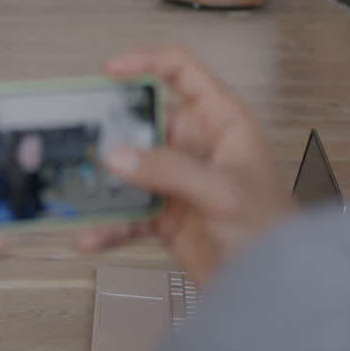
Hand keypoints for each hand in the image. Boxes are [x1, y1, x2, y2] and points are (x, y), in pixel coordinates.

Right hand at [73, 47, 293, 285]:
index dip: (144, 62)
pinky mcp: (164, 215)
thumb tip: (116, 154)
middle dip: (108, 128)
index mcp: (220, 121)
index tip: (108, 71)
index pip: (181, 71)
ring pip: (128, 167)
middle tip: (77, 136)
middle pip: (142, 120)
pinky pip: (126, 212)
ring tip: (75, 187)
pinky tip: (90, 234)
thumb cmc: (272, 230)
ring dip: (101, 180)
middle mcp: (195, 145)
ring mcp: (176, 179)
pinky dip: (107, 223)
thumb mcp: (223, 191)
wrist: (274, 288)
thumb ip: (168, 170)